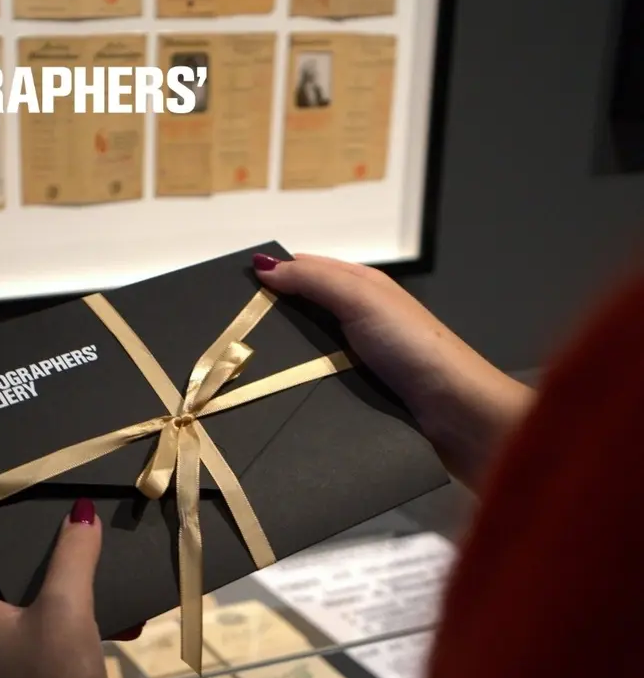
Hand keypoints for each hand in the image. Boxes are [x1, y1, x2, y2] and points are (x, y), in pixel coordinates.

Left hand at [0, 497, 112, 677]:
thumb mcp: (67, 607)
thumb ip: (73, 556)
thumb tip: (80, 513)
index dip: (5, 537)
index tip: (41, 518)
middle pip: (4, 589)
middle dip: (46, 570)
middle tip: (80, 545)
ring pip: (29, 619)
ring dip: (66, 604)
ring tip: (101, 587)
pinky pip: (42, 648)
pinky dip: (70, 635)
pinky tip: (107, 631)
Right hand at [253, 253, 533, 489]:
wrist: (456, 413)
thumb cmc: (412, 346)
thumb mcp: (362, 299)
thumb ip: (314, 281)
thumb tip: (262, 264)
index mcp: (360, 289)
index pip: (304, 272)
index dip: (269, 276)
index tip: (226, 294)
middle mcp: (358, 322)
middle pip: (300, 317)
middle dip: (265, 326)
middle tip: (221, 343)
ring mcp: (358, 363)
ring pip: (305, 357)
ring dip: (277, 366)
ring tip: (234, 379)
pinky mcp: (359, 398)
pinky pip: (317, 389)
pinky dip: (295, 393)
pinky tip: (268, 404)